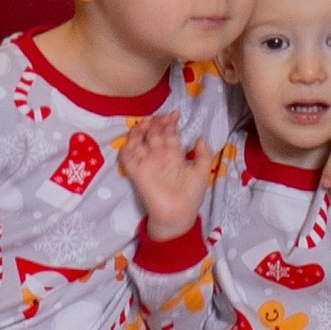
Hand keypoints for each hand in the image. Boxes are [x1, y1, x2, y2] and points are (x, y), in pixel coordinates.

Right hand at [122, 105, 215, 242]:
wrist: (179, 214)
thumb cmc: (191, 195)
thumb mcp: (201, 172)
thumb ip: (204, 155)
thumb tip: (201, 137)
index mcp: (174, 155)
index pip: (169, 134)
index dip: (171, 123)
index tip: (176, 114)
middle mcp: (159, 156)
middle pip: (154, 134)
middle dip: (156, 123)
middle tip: (161, 117)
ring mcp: (147, 164)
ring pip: (138, 142)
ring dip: (139, 131)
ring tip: (146, 123)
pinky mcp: (137, 173)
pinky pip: (128, 158)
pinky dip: (126, 148)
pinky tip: (132, 139)